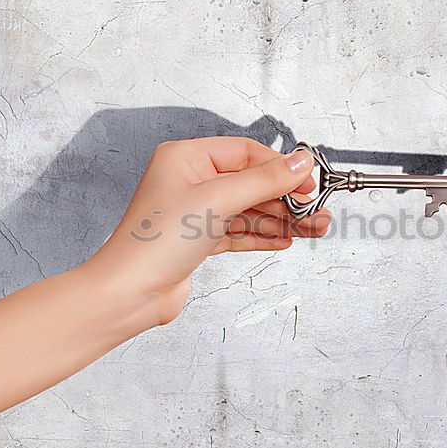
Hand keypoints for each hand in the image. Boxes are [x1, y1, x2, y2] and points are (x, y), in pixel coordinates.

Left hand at [82, 137, 330, 330]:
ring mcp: (194, 213)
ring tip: (314, 228)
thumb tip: (300, 163)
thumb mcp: (217, 200)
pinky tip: (287, 239)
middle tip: (317, 211)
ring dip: (281, 220)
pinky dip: (263, 236)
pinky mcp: (197, 241)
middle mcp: (189, 182)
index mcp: (185, 158)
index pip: (245, 153)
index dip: (279, 167)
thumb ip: (263, 181)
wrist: (129, 294)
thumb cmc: (156, 242)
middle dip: (286, 199)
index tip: (307, 183)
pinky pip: (239, 233)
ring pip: (248, 211)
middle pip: (250, 183)